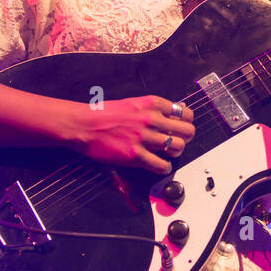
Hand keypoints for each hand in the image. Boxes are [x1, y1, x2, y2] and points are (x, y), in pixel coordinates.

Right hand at [67, 95, 194, 171]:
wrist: (83, 125)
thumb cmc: (105, 113)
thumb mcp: (134, 103)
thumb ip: (156, 108)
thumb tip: (179, 109)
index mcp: (152, 104)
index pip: (185, 113)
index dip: (186, 122)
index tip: (181, 128)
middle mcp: (151, 119)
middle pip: (187, 131)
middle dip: (185, 138)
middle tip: (178, 142)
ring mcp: (144, 138)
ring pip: (178, 148)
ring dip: (175, 153)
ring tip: (167, 154)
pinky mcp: (135, 155)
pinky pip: (162, 165)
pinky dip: (164, 168)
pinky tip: (159, 165)